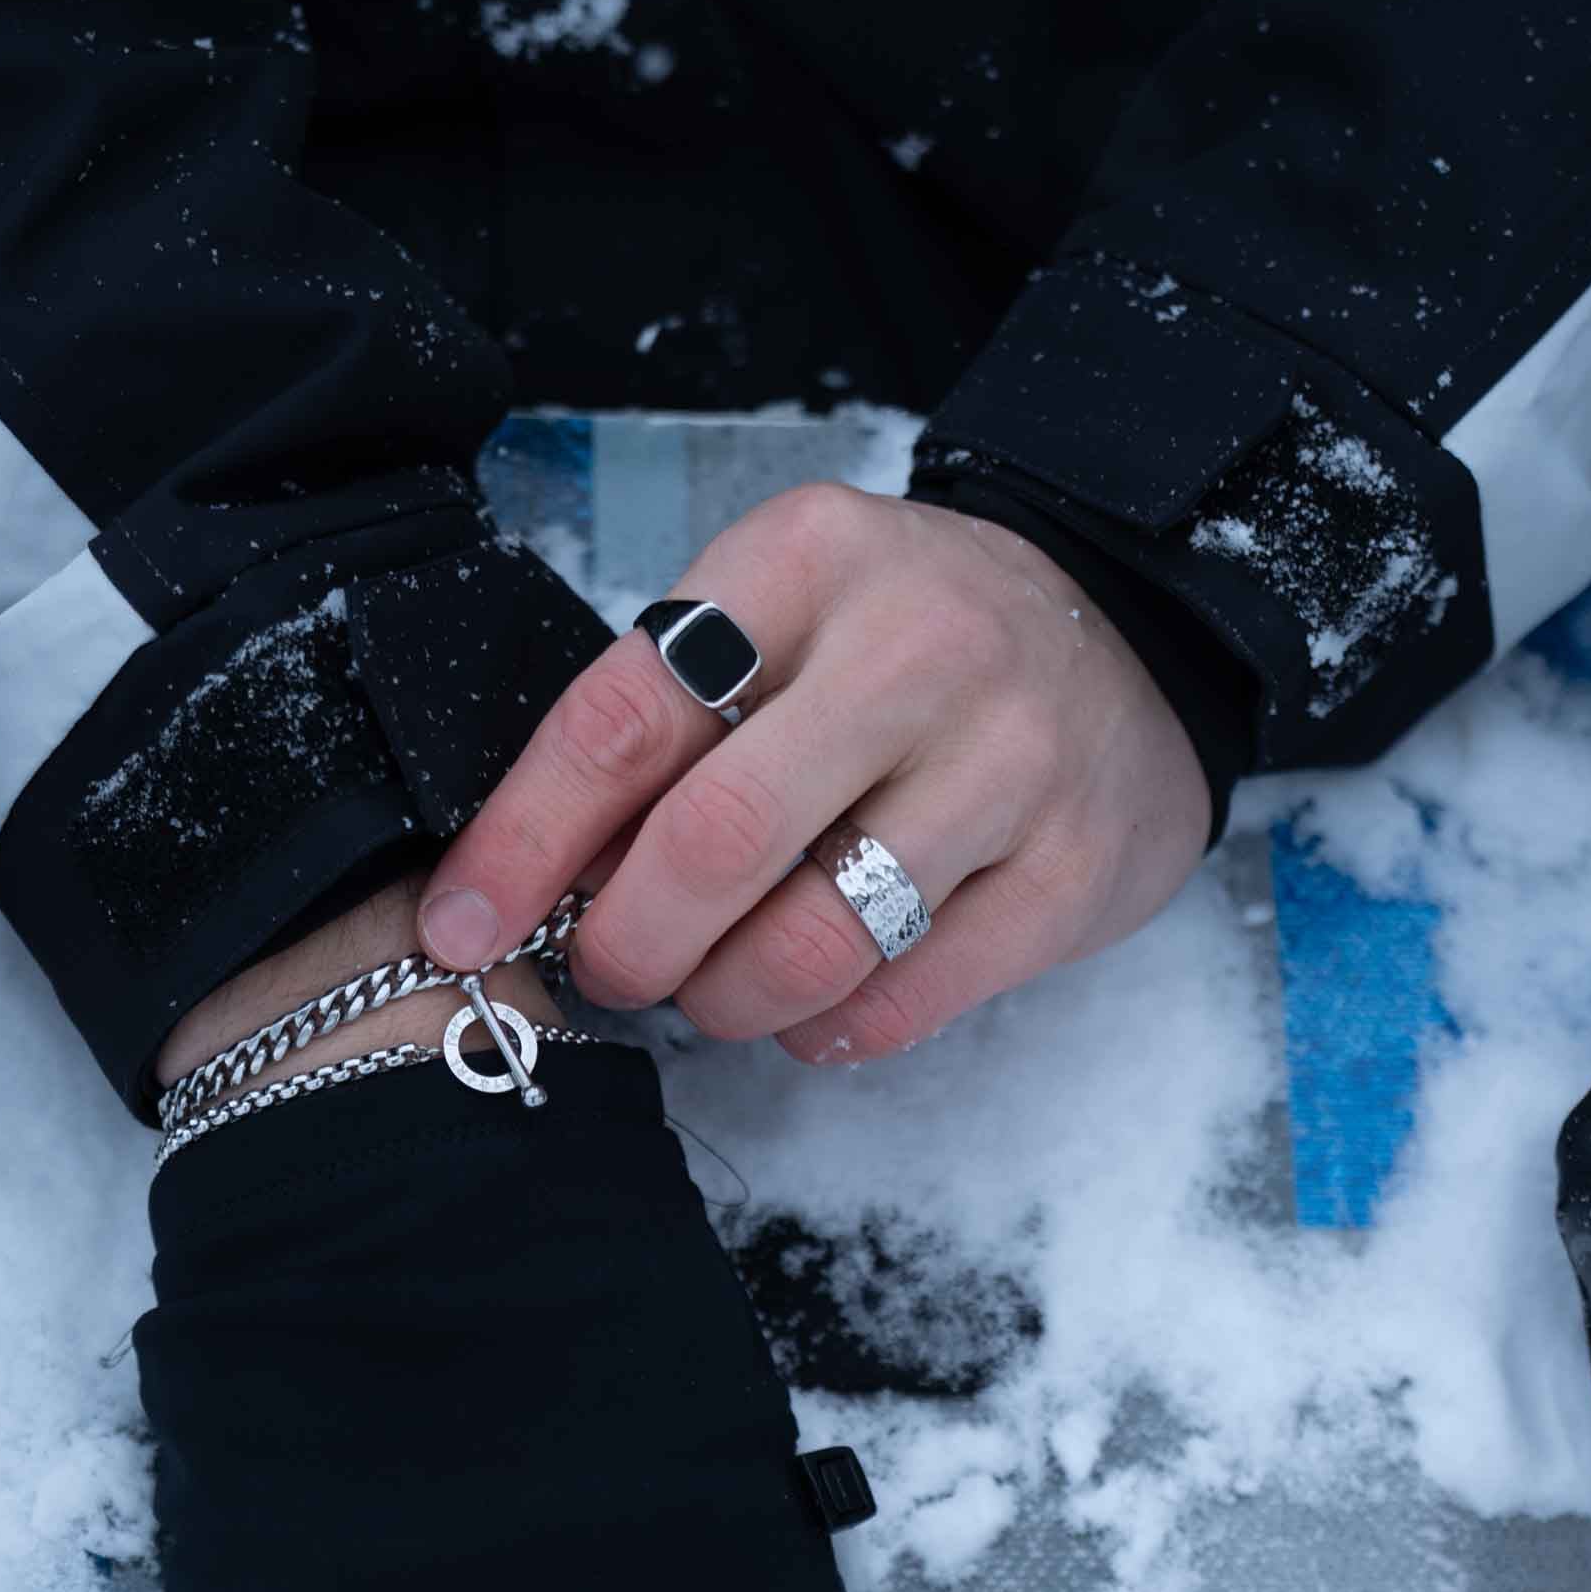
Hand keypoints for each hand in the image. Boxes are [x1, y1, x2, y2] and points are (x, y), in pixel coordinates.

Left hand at [416, 483, 1209, 1061]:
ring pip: (812, 943)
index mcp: (806, 561)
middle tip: (610, 968)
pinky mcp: (1075, 866)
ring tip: (714, 988)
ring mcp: (1012, 760)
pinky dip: (827, 1029)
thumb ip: (667, 722)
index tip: (464, 925)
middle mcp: (918, 647)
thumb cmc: (903, 644)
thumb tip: (527, 877)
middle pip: (713, 844)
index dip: (524, 840)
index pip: (624, 716)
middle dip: (626, 943)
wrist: (1126, 636)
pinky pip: (907, 999)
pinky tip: (813, 1007)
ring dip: (726, 999)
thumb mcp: (780, 619)